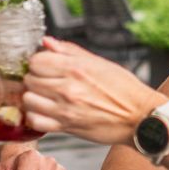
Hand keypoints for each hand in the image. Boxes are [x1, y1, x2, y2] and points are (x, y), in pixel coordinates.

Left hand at [22, 38, 165, 144]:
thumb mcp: (99, 63)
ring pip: (28, 101)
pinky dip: (37, 117)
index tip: (45, 66)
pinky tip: (46, 113)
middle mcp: (68, 88)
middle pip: (29, 80)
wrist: (140, 117)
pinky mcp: (67, 127)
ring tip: (44, 98)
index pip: (36, 61)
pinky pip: (36, 122)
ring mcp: (65, 109)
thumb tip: (47, 42)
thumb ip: (70, 51)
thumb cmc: (124, 90)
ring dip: (34, 98)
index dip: (39, 62)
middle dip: (35, 79)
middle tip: (46, 82)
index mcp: (76, 68)